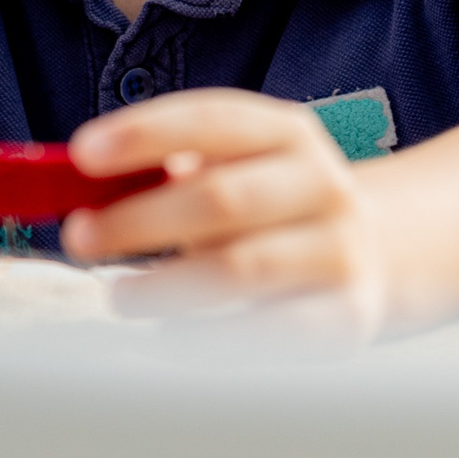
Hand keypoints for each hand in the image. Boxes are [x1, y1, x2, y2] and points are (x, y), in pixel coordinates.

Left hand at [61, 88, 388, 340]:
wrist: (378, 255)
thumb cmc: (273, 210)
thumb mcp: (238, 169)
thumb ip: (172, 173)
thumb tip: (80, 189)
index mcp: (288, 132)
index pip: (212, 118)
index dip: (145, 132)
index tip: (81, 153)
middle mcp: (322, 184)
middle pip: (222, 198)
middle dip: (140, 219)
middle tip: (80, 236)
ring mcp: (339, 250)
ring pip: (241, 270)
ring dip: (164, 286)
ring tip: (117, 297)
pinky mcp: (345, 316)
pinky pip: (266, 332)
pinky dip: (205, 339)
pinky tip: (163, 338)